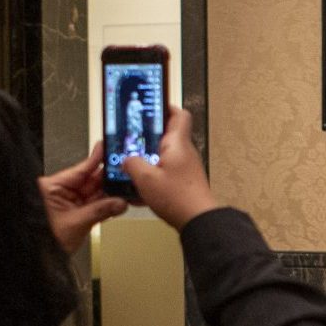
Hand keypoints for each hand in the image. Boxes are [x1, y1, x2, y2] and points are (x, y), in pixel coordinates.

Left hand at [38, 142, 127, 253]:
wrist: (46, 257)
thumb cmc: (47, 238)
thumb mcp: (76, 223)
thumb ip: (100, 211)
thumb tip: (119, 202)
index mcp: (54, 187)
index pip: (79, 170)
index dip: (95, 159)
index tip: (106, 147)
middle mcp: (63, 191)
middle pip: (91, 179)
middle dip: (109, 179)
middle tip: (126, 173)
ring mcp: (72, 200)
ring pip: (97, 191)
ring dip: (112, 193)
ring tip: (126, 190)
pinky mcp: (80, 210)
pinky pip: (98, 203)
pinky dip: (109, 203)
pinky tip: (120, 201)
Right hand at [123, 107, 218, 230]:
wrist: (198, 221)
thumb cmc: (179, 198)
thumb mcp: (145, 178)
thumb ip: (132, 164)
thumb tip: (126, 159)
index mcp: (177, 144)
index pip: (179, 115)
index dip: (165, 107)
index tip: (151, 104)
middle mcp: (184, 153)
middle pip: (167, 136)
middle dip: (148, 136)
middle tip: (131, 138)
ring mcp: (186, 168)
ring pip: (164, 156)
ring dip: (148, 158)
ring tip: (131, 164)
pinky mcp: (184, 182)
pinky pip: (166, 173)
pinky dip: (153, 176)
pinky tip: (140, 188)